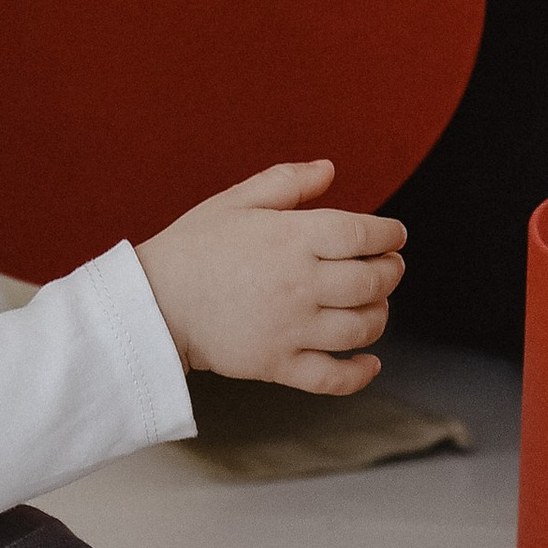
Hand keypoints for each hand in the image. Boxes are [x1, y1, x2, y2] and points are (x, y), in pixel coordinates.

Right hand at [138, 160, 405, 397]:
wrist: (153, 302)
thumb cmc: (194, 247)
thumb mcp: (237, 201)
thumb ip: (287, 182)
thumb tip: (330, 169)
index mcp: (292, 238)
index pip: (364, 235)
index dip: (389, 234)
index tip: (394, 235)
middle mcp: (299, 284)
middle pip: (372, 282)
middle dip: (391, 273)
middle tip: (389, 268)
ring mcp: (291, 328)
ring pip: (362, 328)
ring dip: (380, 315)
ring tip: (375, 305)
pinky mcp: (277, 364)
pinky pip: (332, 378)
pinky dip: (359, 374)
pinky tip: (370, 363)